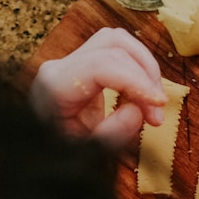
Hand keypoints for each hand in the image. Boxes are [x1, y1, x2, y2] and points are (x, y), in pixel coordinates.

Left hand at [29, 27, 165, 148]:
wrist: (39, 154)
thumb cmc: (56, 156)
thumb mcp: (81, 155)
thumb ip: (109, 136)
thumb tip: (137, 111)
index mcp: (55, 85)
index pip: (102, 65)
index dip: (137, 80)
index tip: (159, 104)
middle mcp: (61, 66)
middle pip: (114, 45)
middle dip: (145, 75)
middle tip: (158, 112)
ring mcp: (71, 63)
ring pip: (118, 42)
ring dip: (145, 67)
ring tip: (154, 101)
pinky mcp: (83, 67)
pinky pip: (116, 55)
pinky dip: (138, 71)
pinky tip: (144, 96)